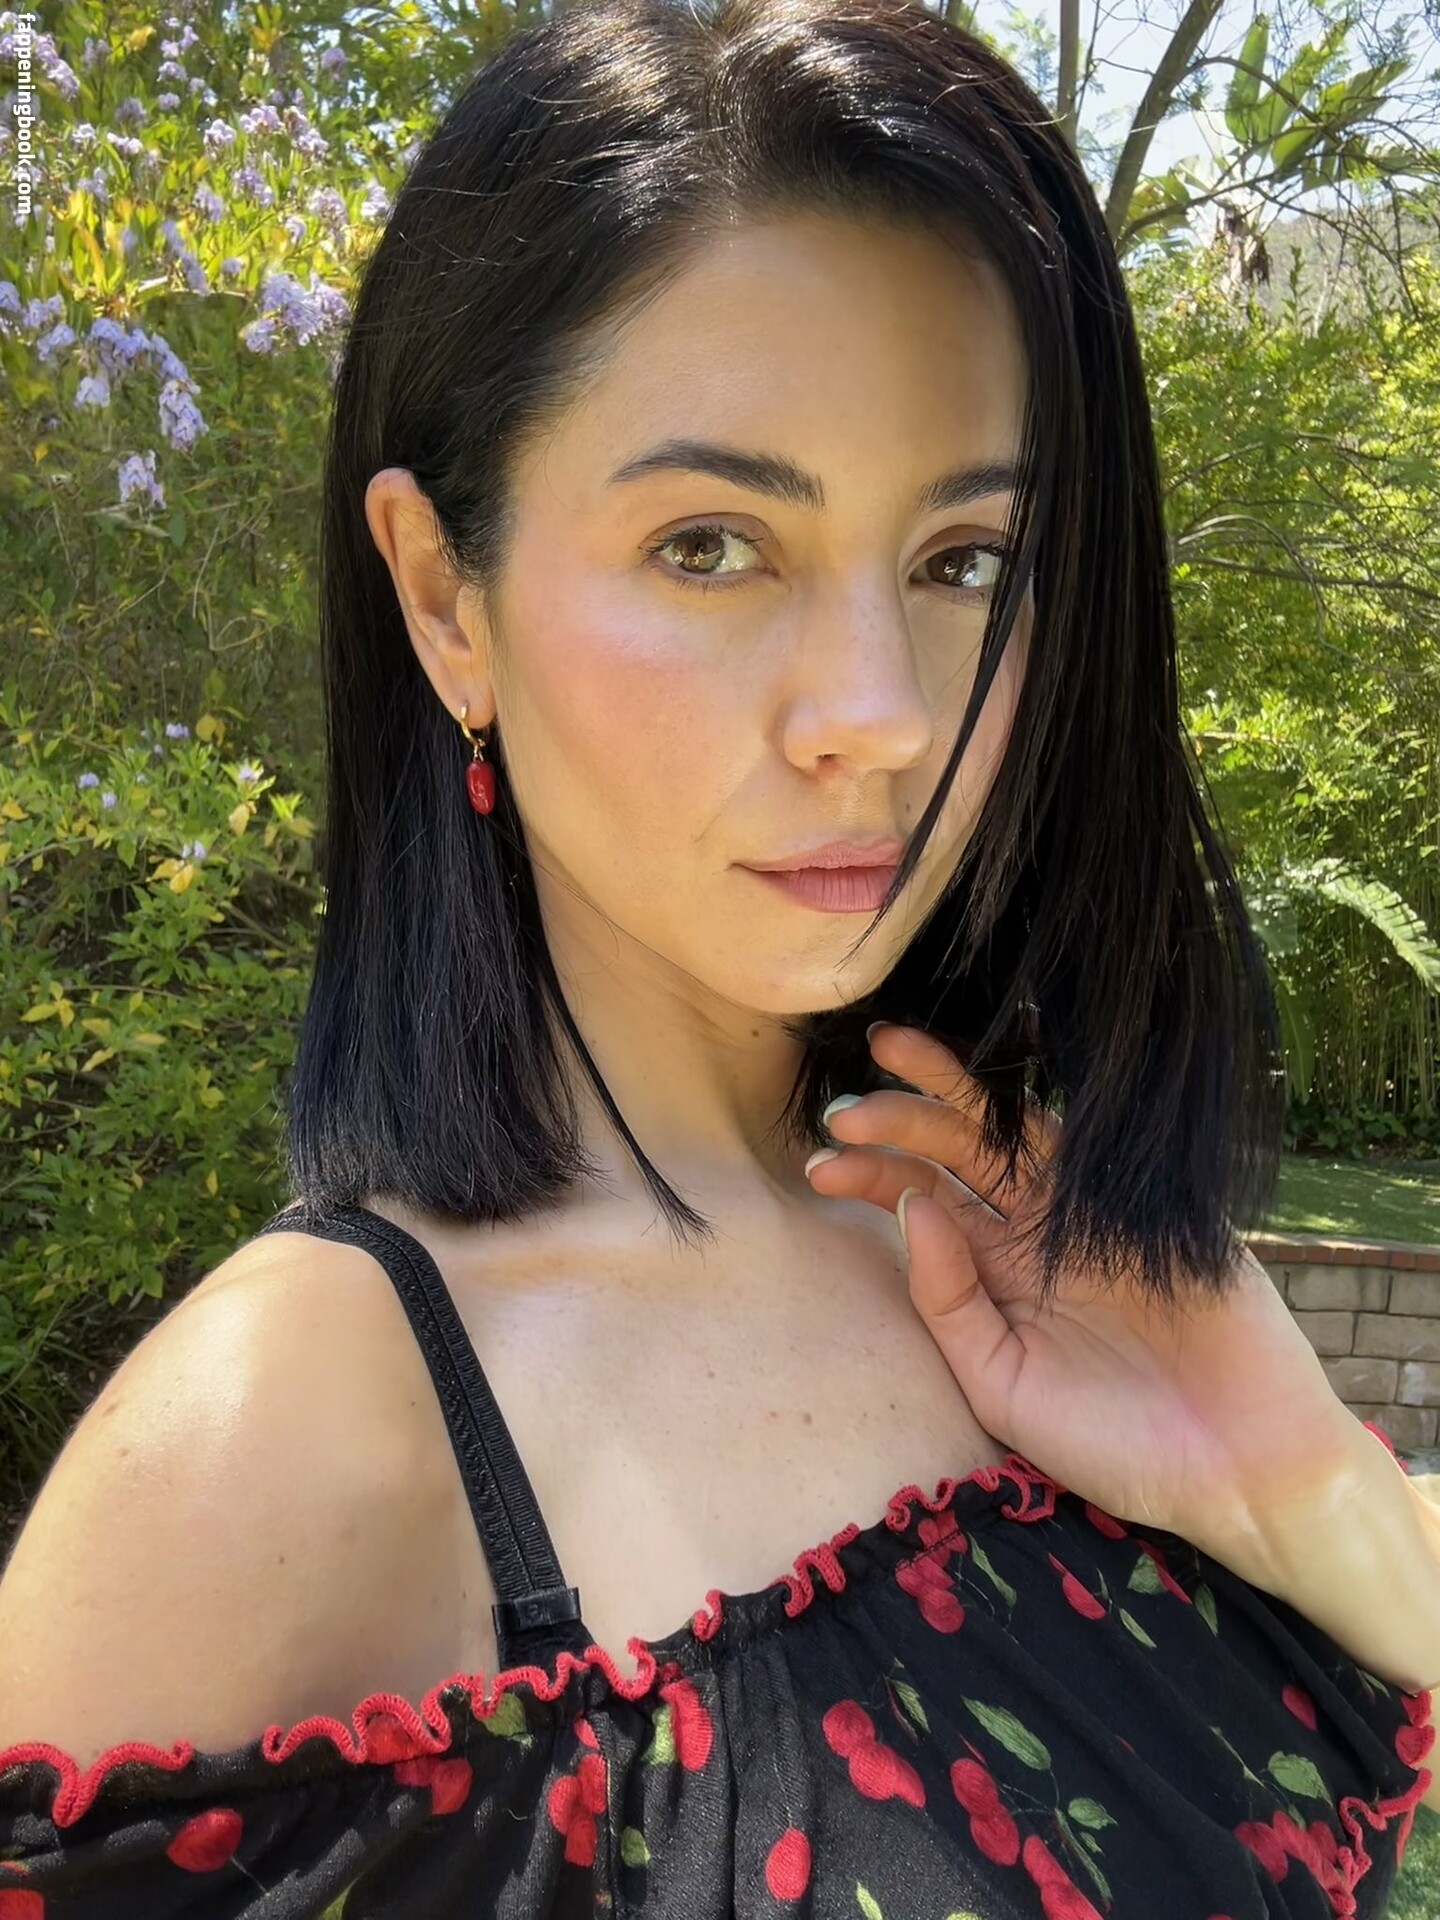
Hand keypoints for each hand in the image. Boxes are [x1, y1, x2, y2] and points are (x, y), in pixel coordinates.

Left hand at [806, 1023, 1365, 1581]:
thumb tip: (910, 1209)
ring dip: (955, 1093)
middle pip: (960, 1153)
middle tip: (842, 1108)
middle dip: (899, 1120)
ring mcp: (1100, 1212)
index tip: (819, 1166)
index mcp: (998, 1274)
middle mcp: (1041, 1231)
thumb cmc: (1115, 1448)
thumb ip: (950, 1304)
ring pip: (1019, 1133)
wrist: (1239, 1474)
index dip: (871, 1177)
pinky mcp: (1158, 1205)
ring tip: (894, 1055)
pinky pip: (1098, 1147)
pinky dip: (1047, 1114)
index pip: (923, 1203)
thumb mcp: (1002, 1388)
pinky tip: (996, 1083)